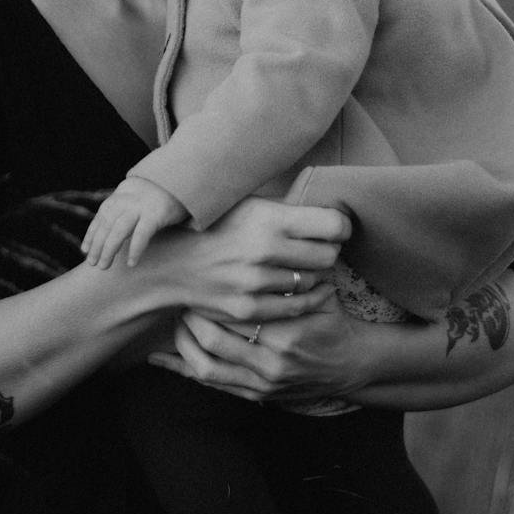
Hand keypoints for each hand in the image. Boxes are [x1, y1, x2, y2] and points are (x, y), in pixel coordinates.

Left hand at [81, 176, 187, 268]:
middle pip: (107, 224)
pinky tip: (130, 263)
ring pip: (119, 229)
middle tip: (93, 263)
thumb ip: (124, 208)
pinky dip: (134, 249)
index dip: (92, 233)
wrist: (182, 176)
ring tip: (104, 266)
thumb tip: (110, 231)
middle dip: (98, 245)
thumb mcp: (137, 196)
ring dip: (109, 249)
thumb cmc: (159, 194)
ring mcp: (141, 206)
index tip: (85, 250)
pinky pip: (142, 234)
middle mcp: (127, 199)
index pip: (101, 216)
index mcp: (121, 195)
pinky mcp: (156, 213)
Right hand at [149, 197, 350, 329]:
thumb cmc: (216, 227)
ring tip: (300, 267)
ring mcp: (256, 282)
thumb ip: (287, 210)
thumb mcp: (249, 205)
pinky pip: (295, 307)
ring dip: (311, 275)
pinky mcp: (249, 308)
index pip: (333, 225)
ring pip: (311, 282)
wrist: (173, 262)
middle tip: (319, 249)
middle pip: (328, 256)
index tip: (336, 229)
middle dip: (328, 251)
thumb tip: (327, 213)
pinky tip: (300, 290)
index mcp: (269, 218)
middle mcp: (265, 249)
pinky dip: (302, 298)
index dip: (340, 227)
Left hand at [150, 291, 362, 402]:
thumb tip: (279, 233)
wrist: (352, 365)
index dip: (212, 297)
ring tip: (176, 321)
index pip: (235, 314)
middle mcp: (270, 363)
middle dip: (193, 318)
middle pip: (213, 340)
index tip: (199, 279)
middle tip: (182, 297)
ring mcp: (262, 383)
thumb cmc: (333, 320)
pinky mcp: (256, 396)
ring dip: (185, 344)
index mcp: (285, 334)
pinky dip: (184, 371)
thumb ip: (297, 273)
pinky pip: (212, 385)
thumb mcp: (320, 292)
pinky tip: (161, 359)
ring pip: (206, 367)